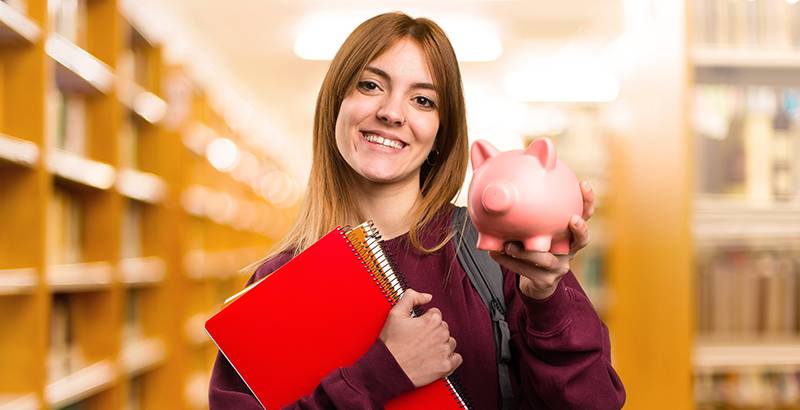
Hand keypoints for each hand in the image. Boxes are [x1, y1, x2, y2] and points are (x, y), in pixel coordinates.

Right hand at [379, 289, 461, 386]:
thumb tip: (427, 296)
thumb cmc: (391, 344)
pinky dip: (449, 358)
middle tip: (419, 339)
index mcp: (432, 320)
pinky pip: (457, 358)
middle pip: (444, 328)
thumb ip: (411, 297)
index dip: (425, 320)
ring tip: (426, 349)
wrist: (389, 368)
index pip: (436, 314)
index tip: (418, 328)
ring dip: (442, 344)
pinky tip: (437, 358)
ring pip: (450, 342)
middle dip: (433, 332)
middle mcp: (441, 334)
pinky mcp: (445, 366)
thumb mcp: (395, 314)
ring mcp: (444, 351)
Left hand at [489, 181, 594, 298]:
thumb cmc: (533, 248)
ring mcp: (560, 268)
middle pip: (582, 240)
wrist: (534, 282)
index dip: (587, 201)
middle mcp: (569, 251)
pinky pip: (528, 271)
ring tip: (509, 245)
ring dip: (526, 252)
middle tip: (573, 219)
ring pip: (547, 259)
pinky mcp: (546, 281)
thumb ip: (528, 214)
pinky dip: (510, 262)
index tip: (583, 184)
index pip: (584, 215)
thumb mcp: (534, 229)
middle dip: (579, 229)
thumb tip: (501, 189)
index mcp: (569, 234)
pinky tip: (495, 253)